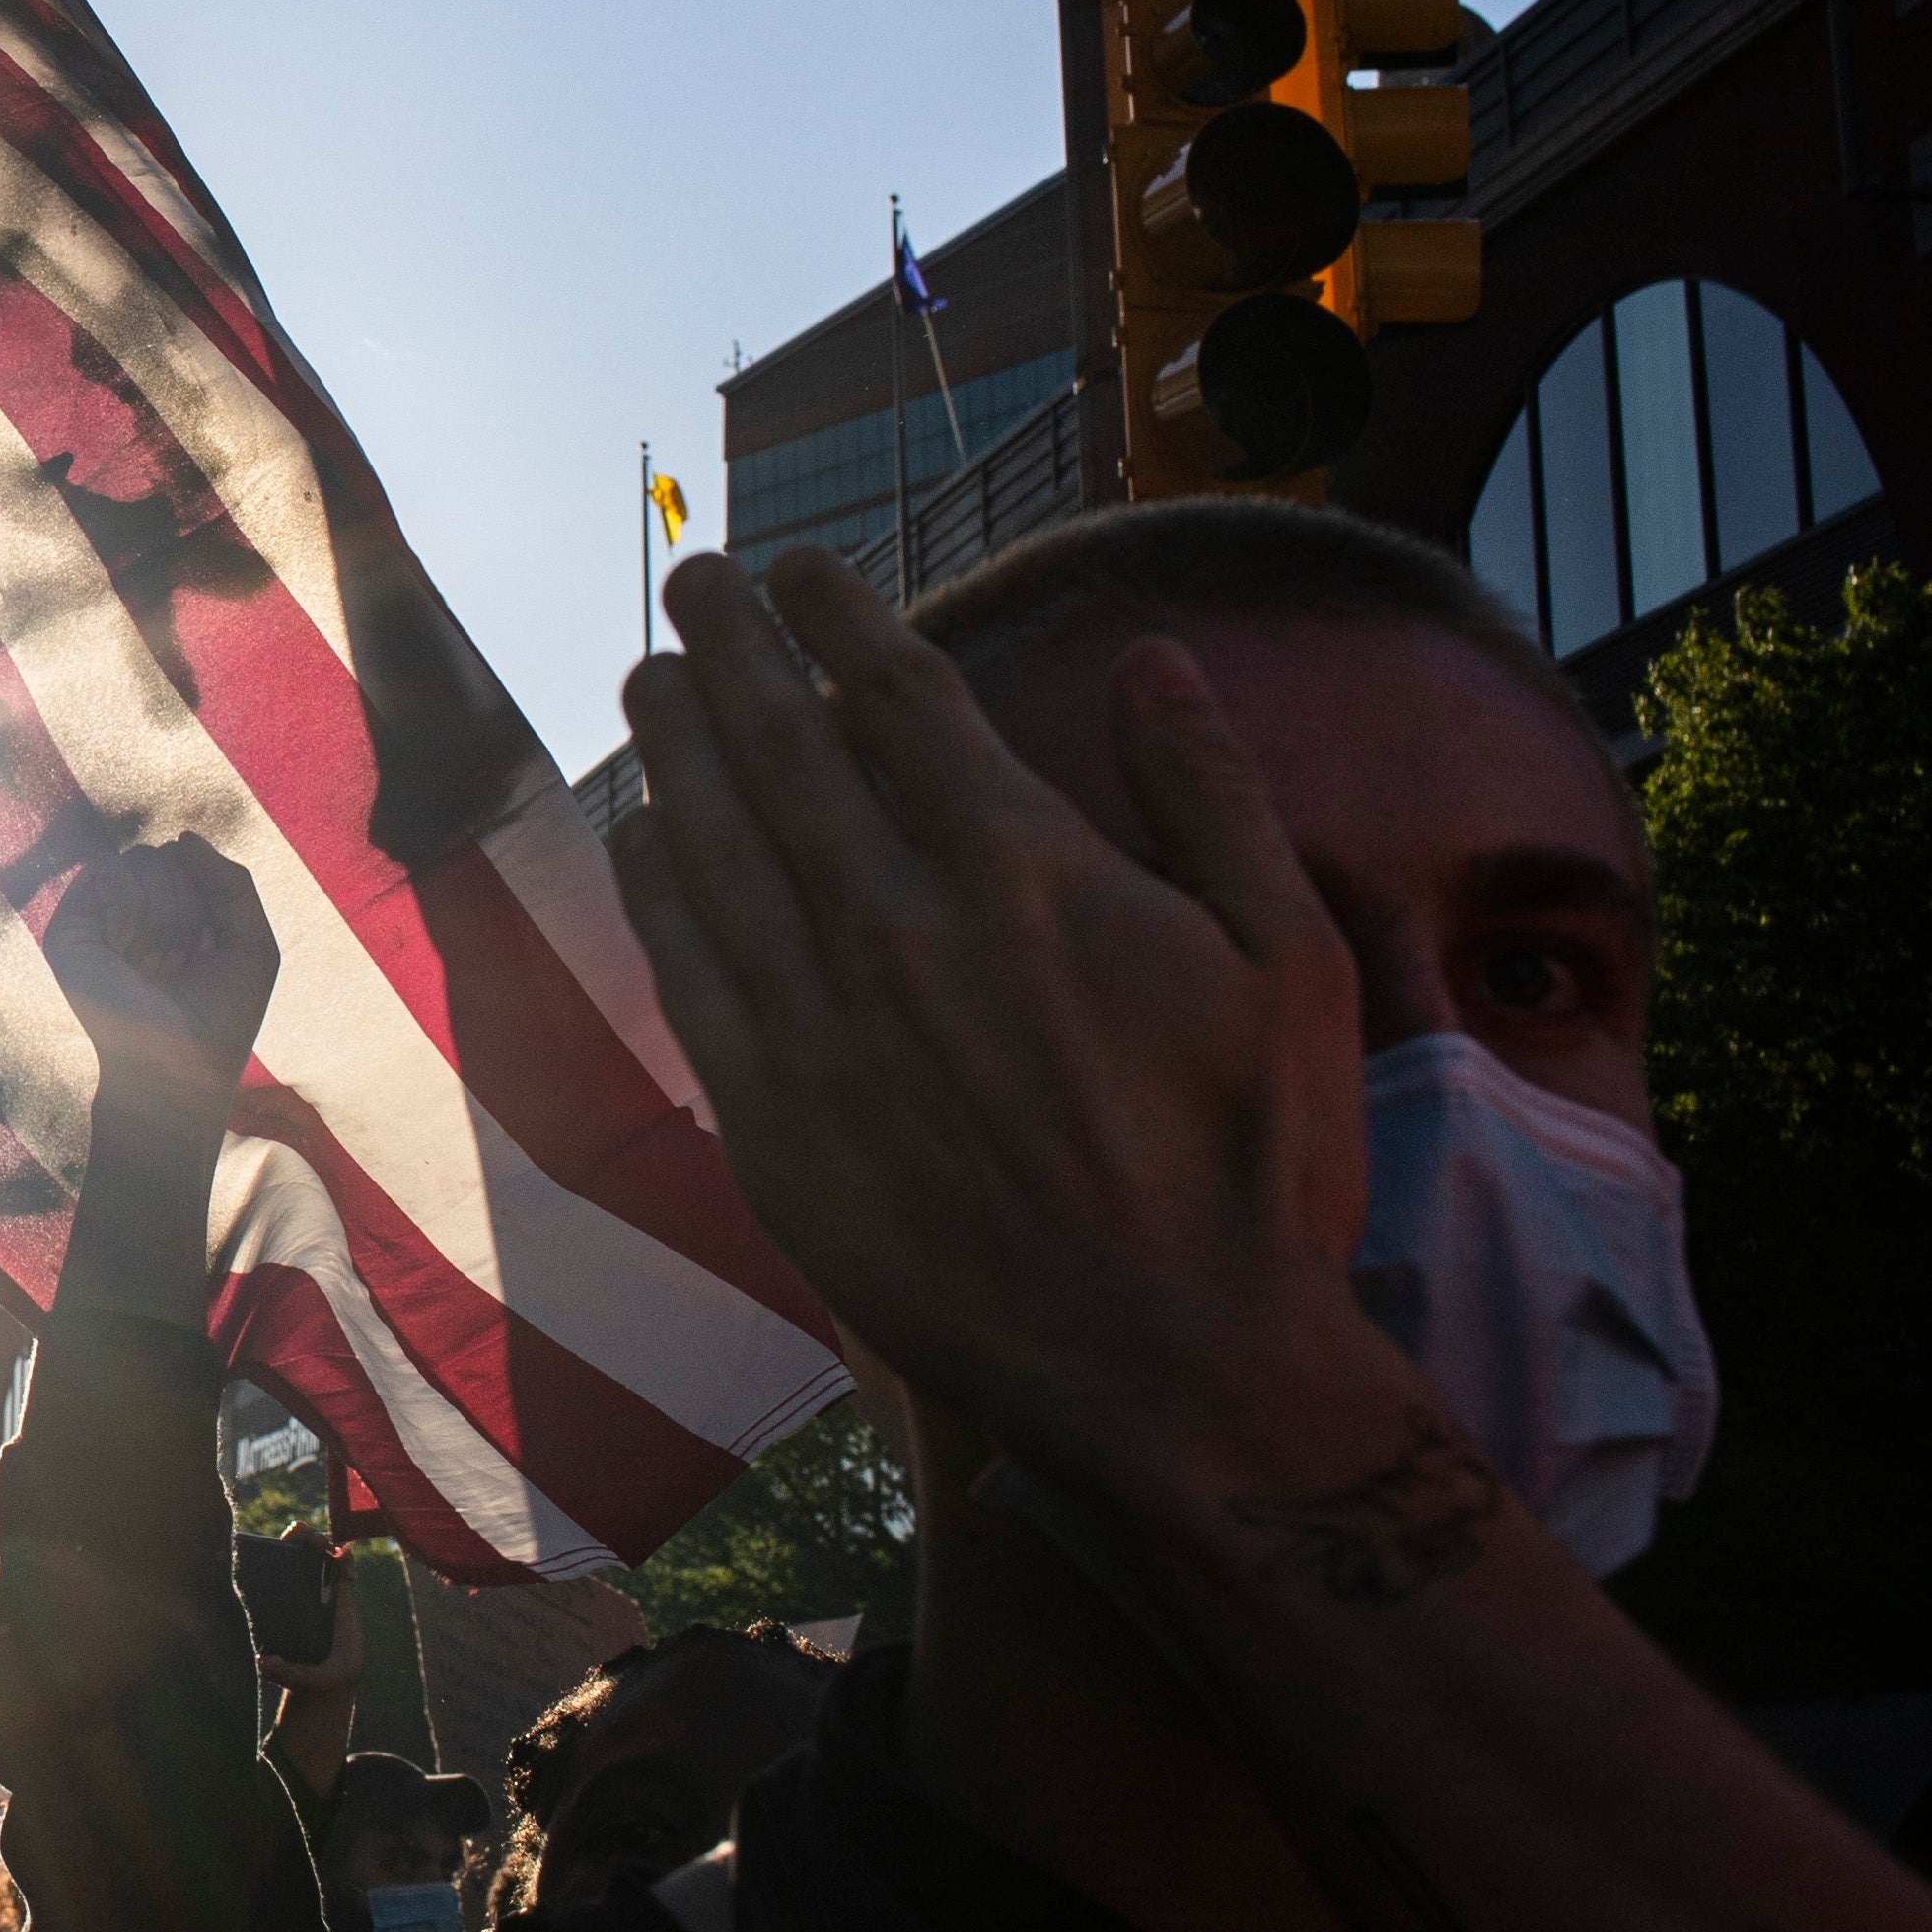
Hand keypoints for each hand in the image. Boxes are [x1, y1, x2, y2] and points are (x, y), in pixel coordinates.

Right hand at [42, 837, 281, 1091]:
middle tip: (179, 960)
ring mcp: (99, 922)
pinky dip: (129, 903)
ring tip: (155, 962)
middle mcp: (134, 918)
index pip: (191, 863)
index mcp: (173, 921)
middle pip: (167, 855)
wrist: (175, 1073)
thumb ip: (232, 882)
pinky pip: (105, 869)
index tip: (206, 948)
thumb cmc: (219, 1022)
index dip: (208, 895)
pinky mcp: (69, 931)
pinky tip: (129, 948)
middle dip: (187, 901)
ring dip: (164, 909)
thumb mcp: (253, 946)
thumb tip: (182, 838)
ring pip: (140, 857)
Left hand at [252, 1528, 363, 1699]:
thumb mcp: (294, 1676)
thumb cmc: (305, 1679)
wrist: (332, 1683)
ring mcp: (319, 1589)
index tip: (289, 1540)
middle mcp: (295, 1590)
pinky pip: (343, 1566)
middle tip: (317, 1541)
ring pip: (321, 1553)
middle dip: (305, 1536)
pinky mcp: (341, 1593)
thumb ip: (281, 1671)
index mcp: (277, 1601)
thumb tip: (265, 1662)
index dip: (277, 1546)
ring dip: (327, 1542)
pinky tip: (350, 1570)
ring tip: (338, 1552)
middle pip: (296, 1550)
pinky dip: (347, 1559)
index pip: (271, 1564)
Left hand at [608, 547, 1370, 1480]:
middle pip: (782, 742)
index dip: (842, 615)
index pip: (901, 695)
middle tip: (697, 578)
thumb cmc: (1252, 1165)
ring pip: (712, 837)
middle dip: (733, 645)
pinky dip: (653, 879)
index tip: (805, 565)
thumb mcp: (1291, 961)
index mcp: (1026, 871)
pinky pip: (685, 963)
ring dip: (675, 741)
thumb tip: (1152, 657)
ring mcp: (817, 1021)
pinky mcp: (767, 1115)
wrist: (1170, 1366)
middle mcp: (897, 925)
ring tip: (653, 670)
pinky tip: (641, 826)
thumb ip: (1214, 794)